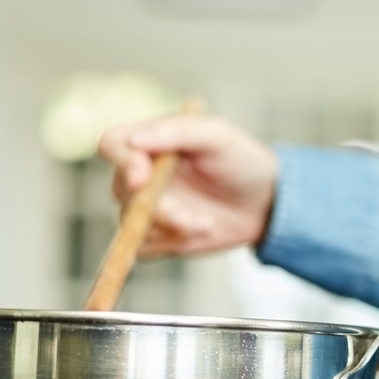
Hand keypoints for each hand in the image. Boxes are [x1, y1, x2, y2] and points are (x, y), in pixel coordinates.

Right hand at [97, 115, 278, 255]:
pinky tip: (198, 232)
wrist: (266, 204)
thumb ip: (177, 131)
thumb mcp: (218, 136)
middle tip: (189, 216)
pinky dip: (170, 244)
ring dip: (169, 227)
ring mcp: (146, 207)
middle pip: (120, 188)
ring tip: (204, 222)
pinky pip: (143, 247)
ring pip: (130, 223)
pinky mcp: (157, 236)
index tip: (143, 177)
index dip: (121, 161)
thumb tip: (133, 140)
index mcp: (151, 141)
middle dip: (156, 207)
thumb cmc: (243, 161)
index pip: (113, 144)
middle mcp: (142, 174)